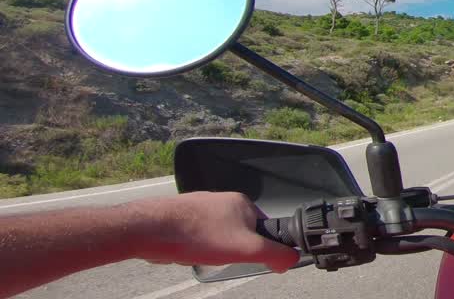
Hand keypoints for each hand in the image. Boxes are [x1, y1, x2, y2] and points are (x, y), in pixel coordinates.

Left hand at [129, 192, 298, 272]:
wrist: (152, 229)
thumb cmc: (200, 234)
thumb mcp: (246, 248)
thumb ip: (274, 253)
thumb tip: (293, 259)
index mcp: (242, 203)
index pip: (263, 227)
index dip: (260, 246)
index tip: (250, 258)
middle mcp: (223, 201)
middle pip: (240, 232)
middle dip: (232, 250)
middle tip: (223, 259)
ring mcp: (201, 207)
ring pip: (217, 235)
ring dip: (213, 249)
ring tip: (203, 255)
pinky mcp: (183, 217)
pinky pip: (198, 236)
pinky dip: (196, 247)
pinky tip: (188, 252)